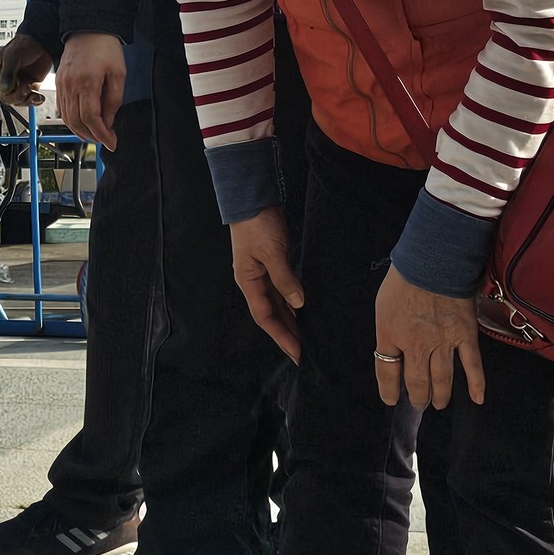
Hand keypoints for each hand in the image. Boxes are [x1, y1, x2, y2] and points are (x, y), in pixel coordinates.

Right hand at [0, 34, 52, 107]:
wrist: (42, 43)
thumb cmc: (25, 44)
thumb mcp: (13, 56)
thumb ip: (8, 73)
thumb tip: (5, 89)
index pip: (0, 89)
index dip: (11, 90)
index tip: (20, 82)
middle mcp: (5, 79)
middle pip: (8, 98)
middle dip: (19, 95)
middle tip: (27, 86)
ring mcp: (17, 84)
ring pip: (19, 101)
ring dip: (28, 98)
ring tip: (33, 87)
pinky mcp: (29, 86)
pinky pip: (29, 99)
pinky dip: (35, 100)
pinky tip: (39, 97)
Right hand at [55, 33, 124, 149]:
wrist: (88, 29)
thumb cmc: (105, 47)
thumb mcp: (118, 73)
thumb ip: (114, 100)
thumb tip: (108, 121)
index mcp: (87, 82)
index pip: (91, 118)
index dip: (101, 135)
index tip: (111, 142)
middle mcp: (70, 86)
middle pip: (76, 122)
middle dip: (91, 136)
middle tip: (105, 140)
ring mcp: (62, 85)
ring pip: (67, 118)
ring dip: (80, 131)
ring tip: (95, 135)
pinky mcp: (59, 83)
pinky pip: (62, 109)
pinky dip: (71, 120)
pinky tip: (82, 124)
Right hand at [230, 207, 302, 363]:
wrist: (251, 199)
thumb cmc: (257, 224)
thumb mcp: (272, 253)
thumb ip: (285, 279)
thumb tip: (299, 304)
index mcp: (248, 281)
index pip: (265, 317)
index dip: (282, 336)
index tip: (297, 354)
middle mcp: (252, 282)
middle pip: (270, 315)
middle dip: (286, 335)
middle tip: (304, 355)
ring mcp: (260, 274)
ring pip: (276, 305)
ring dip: (289, 322)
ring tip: (305, 339)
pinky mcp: (270, 265)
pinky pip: (280, 292)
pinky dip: (291, 305)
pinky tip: (302, 312)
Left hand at [374, 267, 484, 409]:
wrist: (432, 262)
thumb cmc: (403, 280)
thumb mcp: (383, 306)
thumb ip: (388, 330)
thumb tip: (392, 348)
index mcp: (391, 335)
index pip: (387, 371)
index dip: (389, 390)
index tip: (390, 400)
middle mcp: (416, 345)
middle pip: (416, 381)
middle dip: (417, 396)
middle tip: (418, 404)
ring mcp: (443, 342)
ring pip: (442, 379)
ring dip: (440, 395)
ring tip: (437, 404)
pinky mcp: (465, 336)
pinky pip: (472, 366)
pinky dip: (476, 384)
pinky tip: (477, 399)